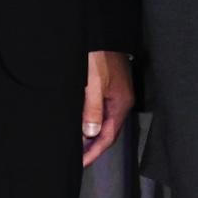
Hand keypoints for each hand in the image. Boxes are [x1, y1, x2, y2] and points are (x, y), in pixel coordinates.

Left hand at [82, 49, 133, 166]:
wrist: (100, 35)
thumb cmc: (97, 58)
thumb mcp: (93, 84)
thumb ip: (92, 110)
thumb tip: (92, 134)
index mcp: (120, 104)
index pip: (108, 136)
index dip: (94, 152)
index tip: (79, 163)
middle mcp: (121, 103)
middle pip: (108, 132)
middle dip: (93, 147)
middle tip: (76, 159)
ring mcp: (116, 96)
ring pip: (104, 123)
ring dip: (91, 137)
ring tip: (76, 147)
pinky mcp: (109, 90)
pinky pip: (101, 113)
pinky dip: (91, 124)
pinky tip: (81, 126)